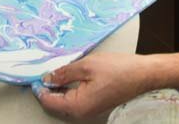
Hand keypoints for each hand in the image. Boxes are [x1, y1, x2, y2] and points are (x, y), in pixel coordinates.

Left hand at [35, 52, 151, 120]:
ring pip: (64, 102)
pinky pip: (75, 100)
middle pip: (55, 104)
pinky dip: (69, 89)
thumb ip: (64, 73)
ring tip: (57, 71)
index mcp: (76, 106)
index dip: (39, 87)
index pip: (48, 101)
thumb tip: (47, 78)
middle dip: (48, 88)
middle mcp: (81, 113)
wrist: (144, 75)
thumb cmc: (119, 70)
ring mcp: (88, 111)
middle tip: (44, 70)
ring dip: (59, 88)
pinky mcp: (94, 105)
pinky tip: (70, 76)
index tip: (34, 74)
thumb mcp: (87, 65)